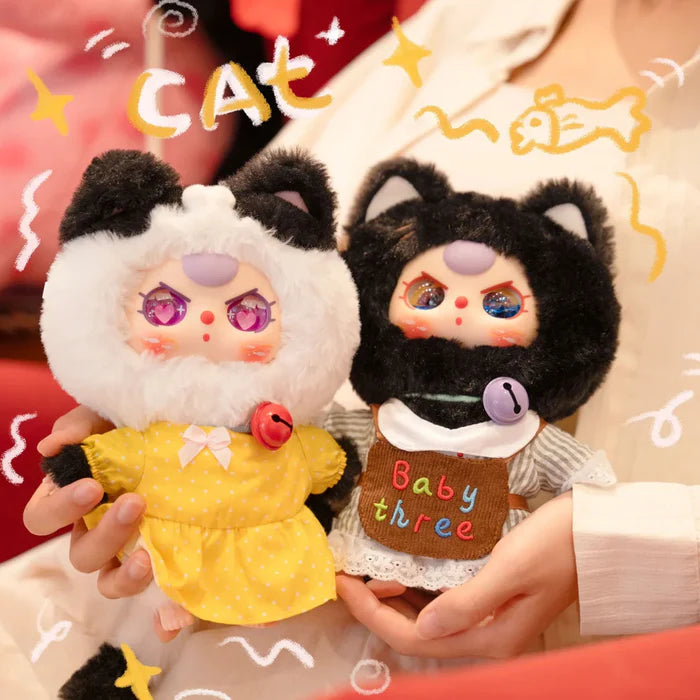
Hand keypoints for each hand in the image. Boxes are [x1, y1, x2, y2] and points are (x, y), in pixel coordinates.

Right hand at [24, 406, 153, 601]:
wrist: (195, 436)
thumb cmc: (139, 429)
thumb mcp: (111, 417)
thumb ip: (82, 425)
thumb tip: (52, 447)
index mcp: (77, 498)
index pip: (44, 518)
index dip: (60, 509)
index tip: (92, 487)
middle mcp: (97, 530)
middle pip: (81, 554)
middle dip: (105, 534)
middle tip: (135, 504)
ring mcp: (129, 549)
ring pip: (110, 581)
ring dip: (125, 575)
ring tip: (148, 556)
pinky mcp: (163, 560)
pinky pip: (155, 592)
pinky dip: (160, 606)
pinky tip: (170, 607)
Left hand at [336, 492, 576, 657]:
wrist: (594, 533)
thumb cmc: (555, 545)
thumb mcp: (511, 569)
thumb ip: (467, 602)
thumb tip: (423, 629)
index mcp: (490, 638)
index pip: (415, 639)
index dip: (372, 615)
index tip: (341, 584)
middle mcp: (486, 638)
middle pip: (415, 633)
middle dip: (375, 608)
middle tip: (345, 574)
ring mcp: (489, 621)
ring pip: (426, 618)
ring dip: (392, 600)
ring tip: (363, 571)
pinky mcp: (490, 601)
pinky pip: (441, 602)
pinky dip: (415, 590)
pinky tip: (399, 570)